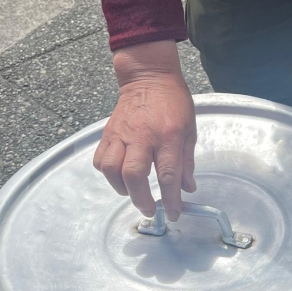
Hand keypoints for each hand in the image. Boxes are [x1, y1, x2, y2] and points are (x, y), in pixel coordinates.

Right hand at [94, 40, 196, 220]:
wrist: (149, 77)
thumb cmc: (173, 102)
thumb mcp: (190, 130)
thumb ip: (187, 161)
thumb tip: (187, 188)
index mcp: (168, 136)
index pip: (168, 175)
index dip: (171, 199)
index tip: (174, 213)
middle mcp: (143, 136)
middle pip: (135, 175)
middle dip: (141, 199)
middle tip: (150, 209)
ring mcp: (122, 134)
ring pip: (112, 169)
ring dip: (122, 188)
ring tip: (133, 192)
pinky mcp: (108, 133)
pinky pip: (101, 160)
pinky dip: (108, 174)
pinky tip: (119, 176)